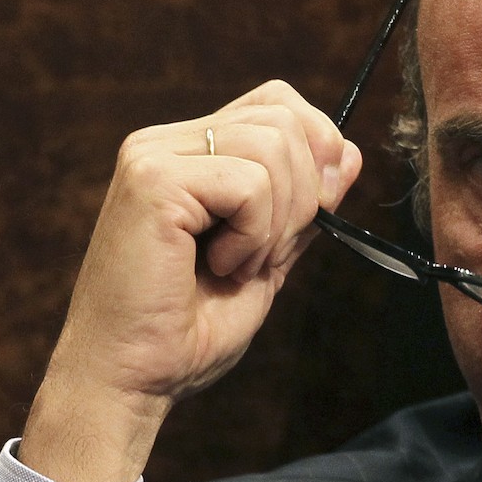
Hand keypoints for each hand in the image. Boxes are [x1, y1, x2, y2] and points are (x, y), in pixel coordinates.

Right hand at [18, 81, 362, 481]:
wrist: (132, 379)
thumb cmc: (188, 330)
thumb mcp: (267, 256)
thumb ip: (302, 205)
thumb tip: (349, 155)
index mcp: (189, 152)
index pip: (278, 102)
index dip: (319, 146)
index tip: (322, 208)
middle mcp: (164, 142)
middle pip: (284, 116)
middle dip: (305, 192)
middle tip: (266, 253)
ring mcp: (152, 155)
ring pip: (273, 145)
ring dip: (277, 220)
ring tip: (235, 264)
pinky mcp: (152, 180)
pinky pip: (250, 183)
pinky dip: (253, 235)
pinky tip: (218, 265)